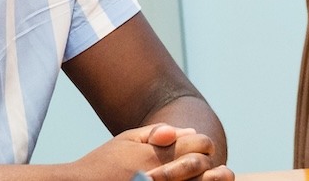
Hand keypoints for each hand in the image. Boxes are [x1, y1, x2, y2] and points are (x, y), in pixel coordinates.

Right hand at [76, 124, 230, 180]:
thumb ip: (158, 133)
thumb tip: (190, 132)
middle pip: (205, 166)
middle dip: (201, 162)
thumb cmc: (103, 164)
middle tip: (189, 164)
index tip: (192, 148)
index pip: (202, 144)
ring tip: (182, 177)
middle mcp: (163, 175)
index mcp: (157, 154)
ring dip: (196, 179)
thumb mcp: (127, 140)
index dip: (201, 144)